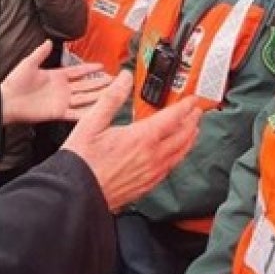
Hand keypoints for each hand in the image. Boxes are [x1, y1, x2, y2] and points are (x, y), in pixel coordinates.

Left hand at [0, 41, 108, 123]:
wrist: (7, 102)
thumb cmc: (14, 83)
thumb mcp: (28, 64)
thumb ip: (40, 53)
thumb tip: (47, 41)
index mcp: (56, 76)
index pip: (78, 71)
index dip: (89, 68)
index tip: (102, 65)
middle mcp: (62, 89)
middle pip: (86, 85)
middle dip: (100, 82)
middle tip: (115, 80)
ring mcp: (62, 101)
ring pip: (85, 98)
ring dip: (99, 96)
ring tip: (113, 93)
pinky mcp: (58, 113)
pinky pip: (76, 113)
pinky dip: (87, 112)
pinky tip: (98, 110)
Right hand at [62, 71, 202, 211]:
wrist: (77, 195)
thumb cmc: (81, 161)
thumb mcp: (91, 122)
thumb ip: (112, 98)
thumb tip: (125, 78)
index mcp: (141, 138)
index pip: (173, 118)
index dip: (185, 107)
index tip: (193, 100)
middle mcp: (152, 157)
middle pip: (182, 136)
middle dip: (192, 122)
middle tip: (197, 112)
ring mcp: (152, 173)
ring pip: (180, 154)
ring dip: (189, 140)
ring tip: (193, 131)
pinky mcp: (147, 186)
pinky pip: (170, 168)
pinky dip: (178, 157)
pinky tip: (175, 155)